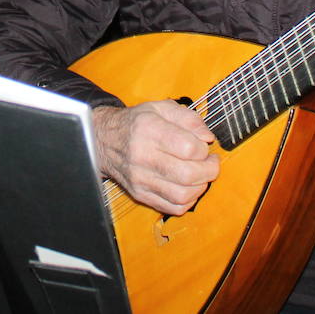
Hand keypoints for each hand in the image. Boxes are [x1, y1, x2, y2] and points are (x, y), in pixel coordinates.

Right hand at [92, 102, 219, 215]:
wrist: (104, 140)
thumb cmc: (136, 123)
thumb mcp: (160, 108)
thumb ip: (188, 118)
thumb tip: (207, 138)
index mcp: (149, 129)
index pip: (188, 148)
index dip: (204, 149)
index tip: (203, 146)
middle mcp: (143, 156)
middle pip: (188, 175)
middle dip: (209, 170)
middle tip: (210, 162)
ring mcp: (140, 179)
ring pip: (182, 195)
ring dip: (200, 187)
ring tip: (200, 175)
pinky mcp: (140, 194)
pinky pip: (172, 207)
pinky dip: (188, 200)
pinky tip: (188, 187)